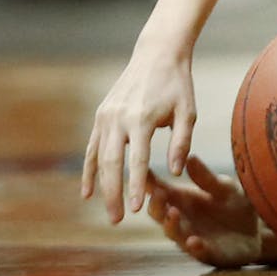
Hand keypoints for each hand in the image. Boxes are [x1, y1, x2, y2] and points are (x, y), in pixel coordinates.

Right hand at [84, 47, 196, 221]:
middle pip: (112, 164)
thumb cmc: (178, 86)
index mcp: (142, 119)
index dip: (135, 187)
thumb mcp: (188, 112)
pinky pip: (92, 148)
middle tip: (117, 220)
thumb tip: (173, 172)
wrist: (156, 55)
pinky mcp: (100, 116)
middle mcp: (118, 118)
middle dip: (113, 194)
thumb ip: (181, 142)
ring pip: (98, 158)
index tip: (136, 210)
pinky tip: (88, 190)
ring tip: (105, 211)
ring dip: (100, 186)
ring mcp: (105, 117)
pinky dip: (89, 169)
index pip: (137, 161)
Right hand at [144, 157, 260, 268]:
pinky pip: (197, 251)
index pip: (159, 189)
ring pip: (173, 232)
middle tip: (158, 193)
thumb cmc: (235, 205)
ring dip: (171, 224)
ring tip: (173, 213)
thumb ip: (207, 178)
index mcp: (183, 199)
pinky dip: (194, 246)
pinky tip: (194, 241)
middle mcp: (181, 218)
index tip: (137, 169)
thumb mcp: (224, 188)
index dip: (147, 181)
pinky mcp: (206, 253)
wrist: (257, 230)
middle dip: (156, 204)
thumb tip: (189, 157)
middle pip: (159, 212)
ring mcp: (190, 236)